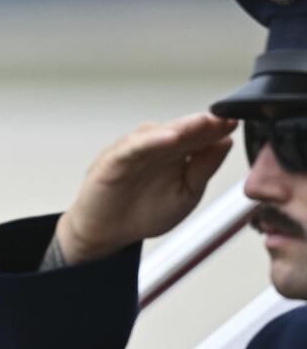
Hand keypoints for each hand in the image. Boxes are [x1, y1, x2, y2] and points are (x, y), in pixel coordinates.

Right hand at [56, 113, 236, 264]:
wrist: (108, 232)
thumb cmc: (144, 211)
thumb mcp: (186, 194)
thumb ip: (204, 169)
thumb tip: (226, 143)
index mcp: (178, 153)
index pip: (202, 135)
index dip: (220, 128)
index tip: (239, 122)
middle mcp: (158, 145)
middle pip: (185, 129)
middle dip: (206, 123)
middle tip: (228, 116)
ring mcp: (137, 149)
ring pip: (161, 133)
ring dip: (182, 127)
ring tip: (204, 122)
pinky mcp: (116, 158)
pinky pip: (135, 147)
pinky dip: (152, 141)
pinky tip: (170, 139)